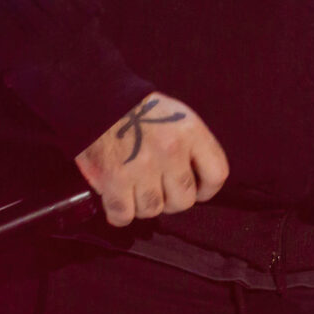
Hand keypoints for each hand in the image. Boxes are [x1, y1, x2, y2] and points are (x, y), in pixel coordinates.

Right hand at [73, 92, 229, 226]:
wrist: (97, 98)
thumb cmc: (137, 110)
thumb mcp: (176, 115)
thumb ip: (191, 146)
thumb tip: (196, 180)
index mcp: (189, 132)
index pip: (216, 174)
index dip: (207, 189)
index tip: (197, 190)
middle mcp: (170, 150)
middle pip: (184, 200)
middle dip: (171, 200)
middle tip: (158, 189)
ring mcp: (142, 167)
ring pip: (153, 210)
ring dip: (143, 205)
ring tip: (134, 190)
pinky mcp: (114, 180)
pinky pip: (124, 215)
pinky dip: (120, 214)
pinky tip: (118, 201)